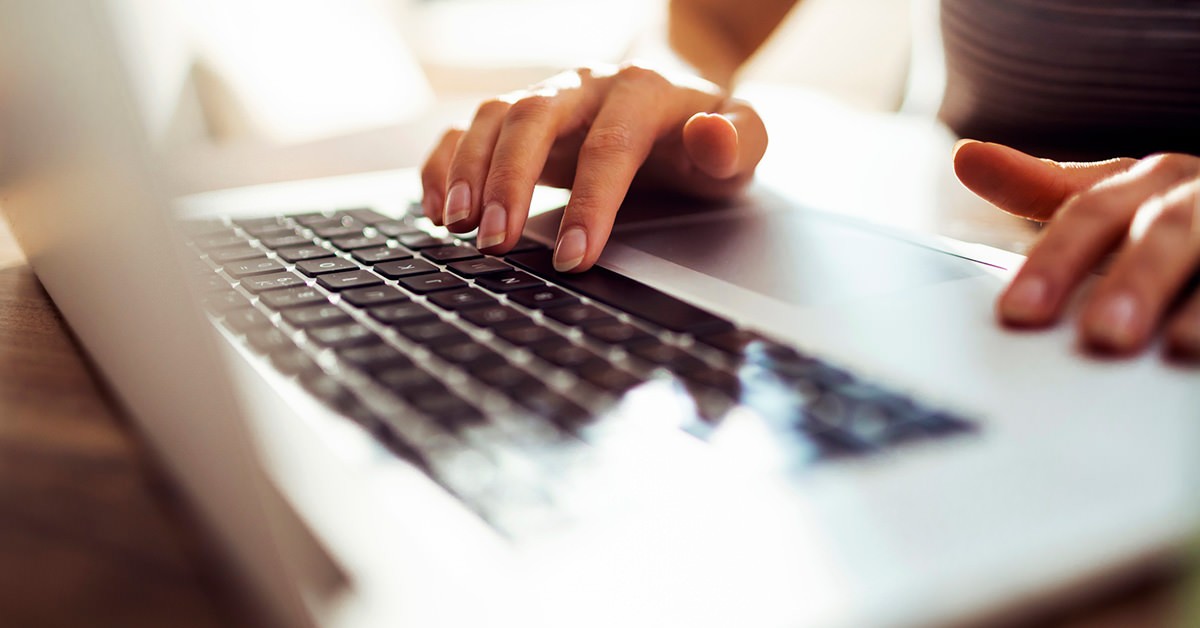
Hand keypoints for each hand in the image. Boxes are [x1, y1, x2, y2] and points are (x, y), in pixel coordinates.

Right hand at [420, 64, 767, 271]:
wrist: (679, 105)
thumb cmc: (707, 137)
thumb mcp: (745, 141)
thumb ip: (740, 140)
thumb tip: (711, 137)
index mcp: (643, 90)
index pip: (610, 145)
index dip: (591, 202)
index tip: (576, 257)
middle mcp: (587, 85)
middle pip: (534, 117)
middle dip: (510, 181)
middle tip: (496, 243)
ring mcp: (547, 97)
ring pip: (493, 116)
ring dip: (468, 171)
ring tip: (458, 227)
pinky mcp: (518, 119)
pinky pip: (466, 128)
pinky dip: (443, 163)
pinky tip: (437, 208)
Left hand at [954, 140, 1199, 359]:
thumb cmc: (1182, 213)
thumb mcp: (1118, 196)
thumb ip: (1045, 186)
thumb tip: (967, 157)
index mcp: (1153, 180)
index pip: (1091, 213)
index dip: (1055, 261)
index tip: (1018, 313)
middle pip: (1163, 232)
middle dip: (1135, 280)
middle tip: (1103, 336)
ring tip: (1178, 347)